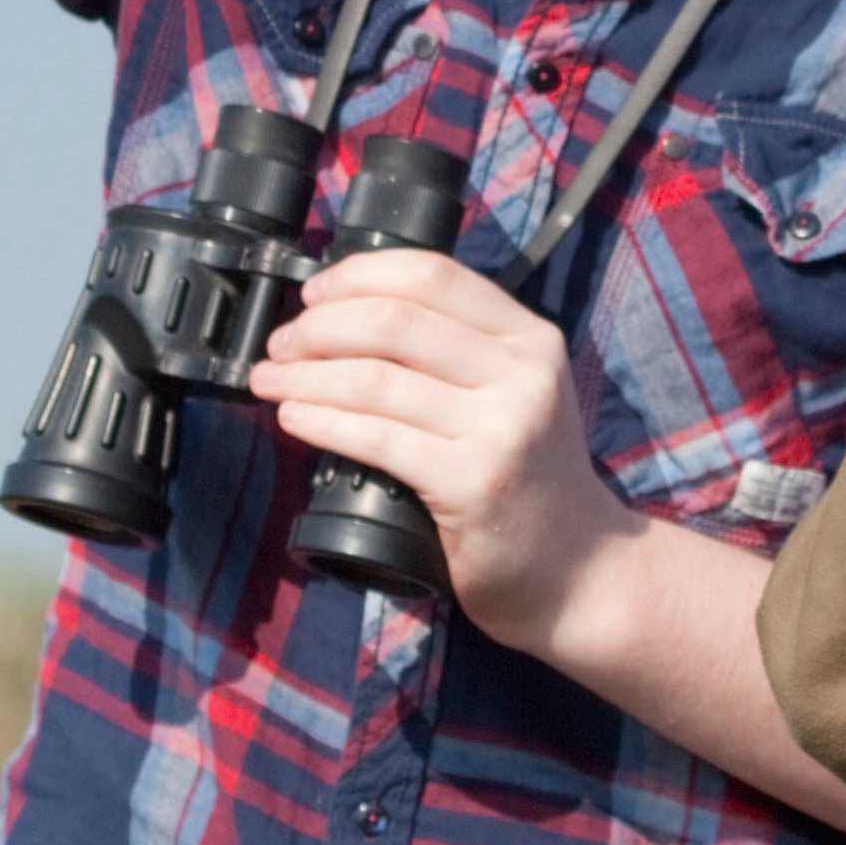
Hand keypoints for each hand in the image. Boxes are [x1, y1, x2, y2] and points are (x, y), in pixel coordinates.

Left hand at [253, 253, 633, 645]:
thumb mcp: (518, 394)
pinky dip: (322, 421)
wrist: (577, 570)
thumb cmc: (530, 480)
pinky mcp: (473, 482)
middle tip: (280, 346)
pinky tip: (294, 419)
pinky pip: (376, 438)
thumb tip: (352, 315)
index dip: (358, 276)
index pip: (433, 275)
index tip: (313, 295)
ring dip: (305, 376)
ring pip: (375, 378)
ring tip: (269, 381)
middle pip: (395, 321)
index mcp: (530, 338)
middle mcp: (523, 374)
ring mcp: (502, 428)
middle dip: (318, 328)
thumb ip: (462, 351)